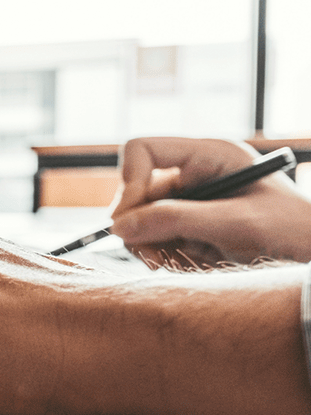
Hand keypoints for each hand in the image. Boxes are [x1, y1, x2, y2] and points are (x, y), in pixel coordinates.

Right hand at [110, 137, 310, 267]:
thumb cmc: (293, 230)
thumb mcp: (237, 223)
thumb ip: (177, 220)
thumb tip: (120, 227)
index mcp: (209, 155)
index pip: (142, 150)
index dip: (130, 183)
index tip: (130, 220)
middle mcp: (194, 174)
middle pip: (136, 192)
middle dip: (141, 226)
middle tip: (156, 256)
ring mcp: (191, 202)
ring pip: (140, 221)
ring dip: (152, 246)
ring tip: (183, 262)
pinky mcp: (191, 228)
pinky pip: (156, 240)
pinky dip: (166, 256)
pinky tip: (194, 263)